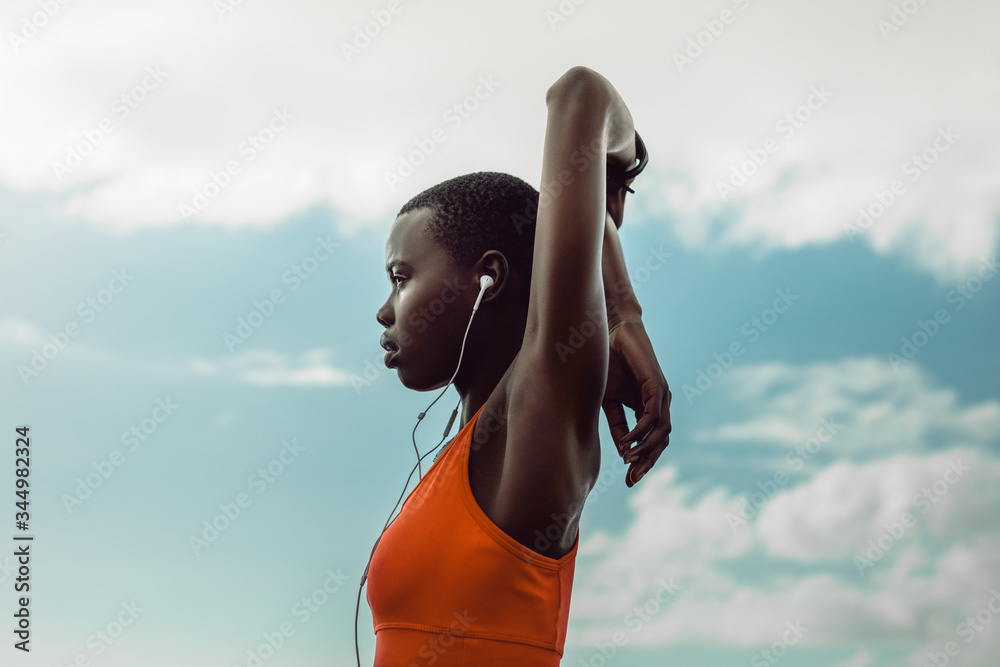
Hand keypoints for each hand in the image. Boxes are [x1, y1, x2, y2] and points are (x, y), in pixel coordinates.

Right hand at [601, 319, 672, 486]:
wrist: (606, 335)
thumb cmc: (608, 365)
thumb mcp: (609, 402)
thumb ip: (618, 426)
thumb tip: (623, 452)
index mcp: (648, 408)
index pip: (653, 441)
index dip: (643, 461)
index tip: (629, 480)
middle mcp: (659, 403)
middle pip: (662, 441)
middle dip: (648, 462)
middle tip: (632, 479)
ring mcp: (661, 394)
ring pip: (662, 432)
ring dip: (646, 450)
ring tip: (629, 461)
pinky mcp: (657, 385)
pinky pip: (653, 416)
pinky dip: (641, 432)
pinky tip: (628, 443)